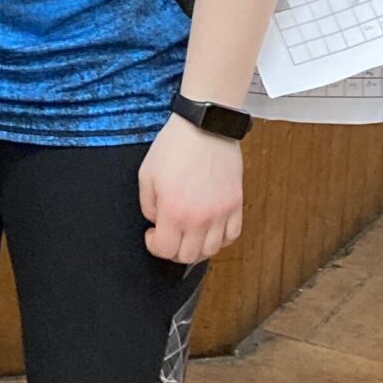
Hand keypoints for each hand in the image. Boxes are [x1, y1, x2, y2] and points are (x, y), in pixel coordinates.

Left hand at [138, 115, 241, 264]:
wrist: (204, 127)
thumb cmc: (175, 146)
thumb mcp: (146, 175)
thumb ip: (148, 205)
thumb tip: (156, 221)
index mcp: (174, 211)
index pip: (165, 250)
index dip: (154, 246)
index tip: (152, 234)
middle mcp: (200, 218)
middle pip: (189, 256)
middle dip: (174, 250)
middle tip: (169, 236)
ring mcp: (221, 213)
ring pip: (212, 250)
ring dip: (198, 247)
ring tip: (189, 233)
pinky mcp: (235, 204)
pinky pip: (232, 235)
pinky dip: (221, 238)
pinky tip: (210, 229)